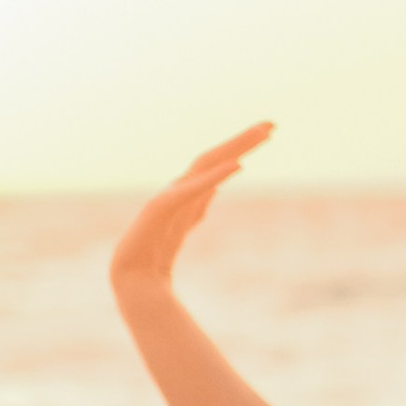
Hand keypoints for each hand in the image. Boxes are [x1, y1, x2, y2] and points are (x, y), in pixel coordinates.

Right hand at [109, 122, 273, 310]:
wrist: (133, 282)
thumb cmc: (153, 257)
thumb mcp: (184, 226)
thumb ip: (198, 206)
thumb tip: (214, 190)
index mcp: (188, 192)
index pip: (219, 163)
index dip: (241, 146)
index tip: (269, 132)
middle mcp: (181, 189)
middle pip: (216, 157)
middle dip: (243, 139)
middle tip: (273, 124)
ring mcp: (170, 197)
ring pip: (206, 165)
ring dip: (233, 148)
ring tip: (259, 135)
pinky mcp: (161, 209)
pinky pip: (191, 190)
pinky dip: (214, 177)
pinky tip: (237, 165)